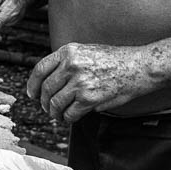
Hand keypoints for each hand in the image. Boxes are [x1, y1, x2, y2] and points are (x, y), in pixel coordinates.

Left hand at [25, 42, 154, 124]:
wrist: (138, 66)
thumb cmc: (115, 60)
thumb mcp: (86, 51)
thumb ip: (67, 62)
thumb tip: (51, 82)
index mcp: (68, 51)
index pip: (40, 69)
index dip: (33, 84)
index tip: (32, 93)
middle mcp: (71, 65)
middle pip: (46, 89)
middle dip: (44, 102)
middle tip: (47, 108)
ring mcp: (80, 82)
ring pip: (56, 103)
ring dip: (55, 113)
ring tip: (58, 115)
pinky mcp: (89, 98)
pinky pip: (70, 113)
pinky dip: (68, 118)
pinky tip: (71, 117)